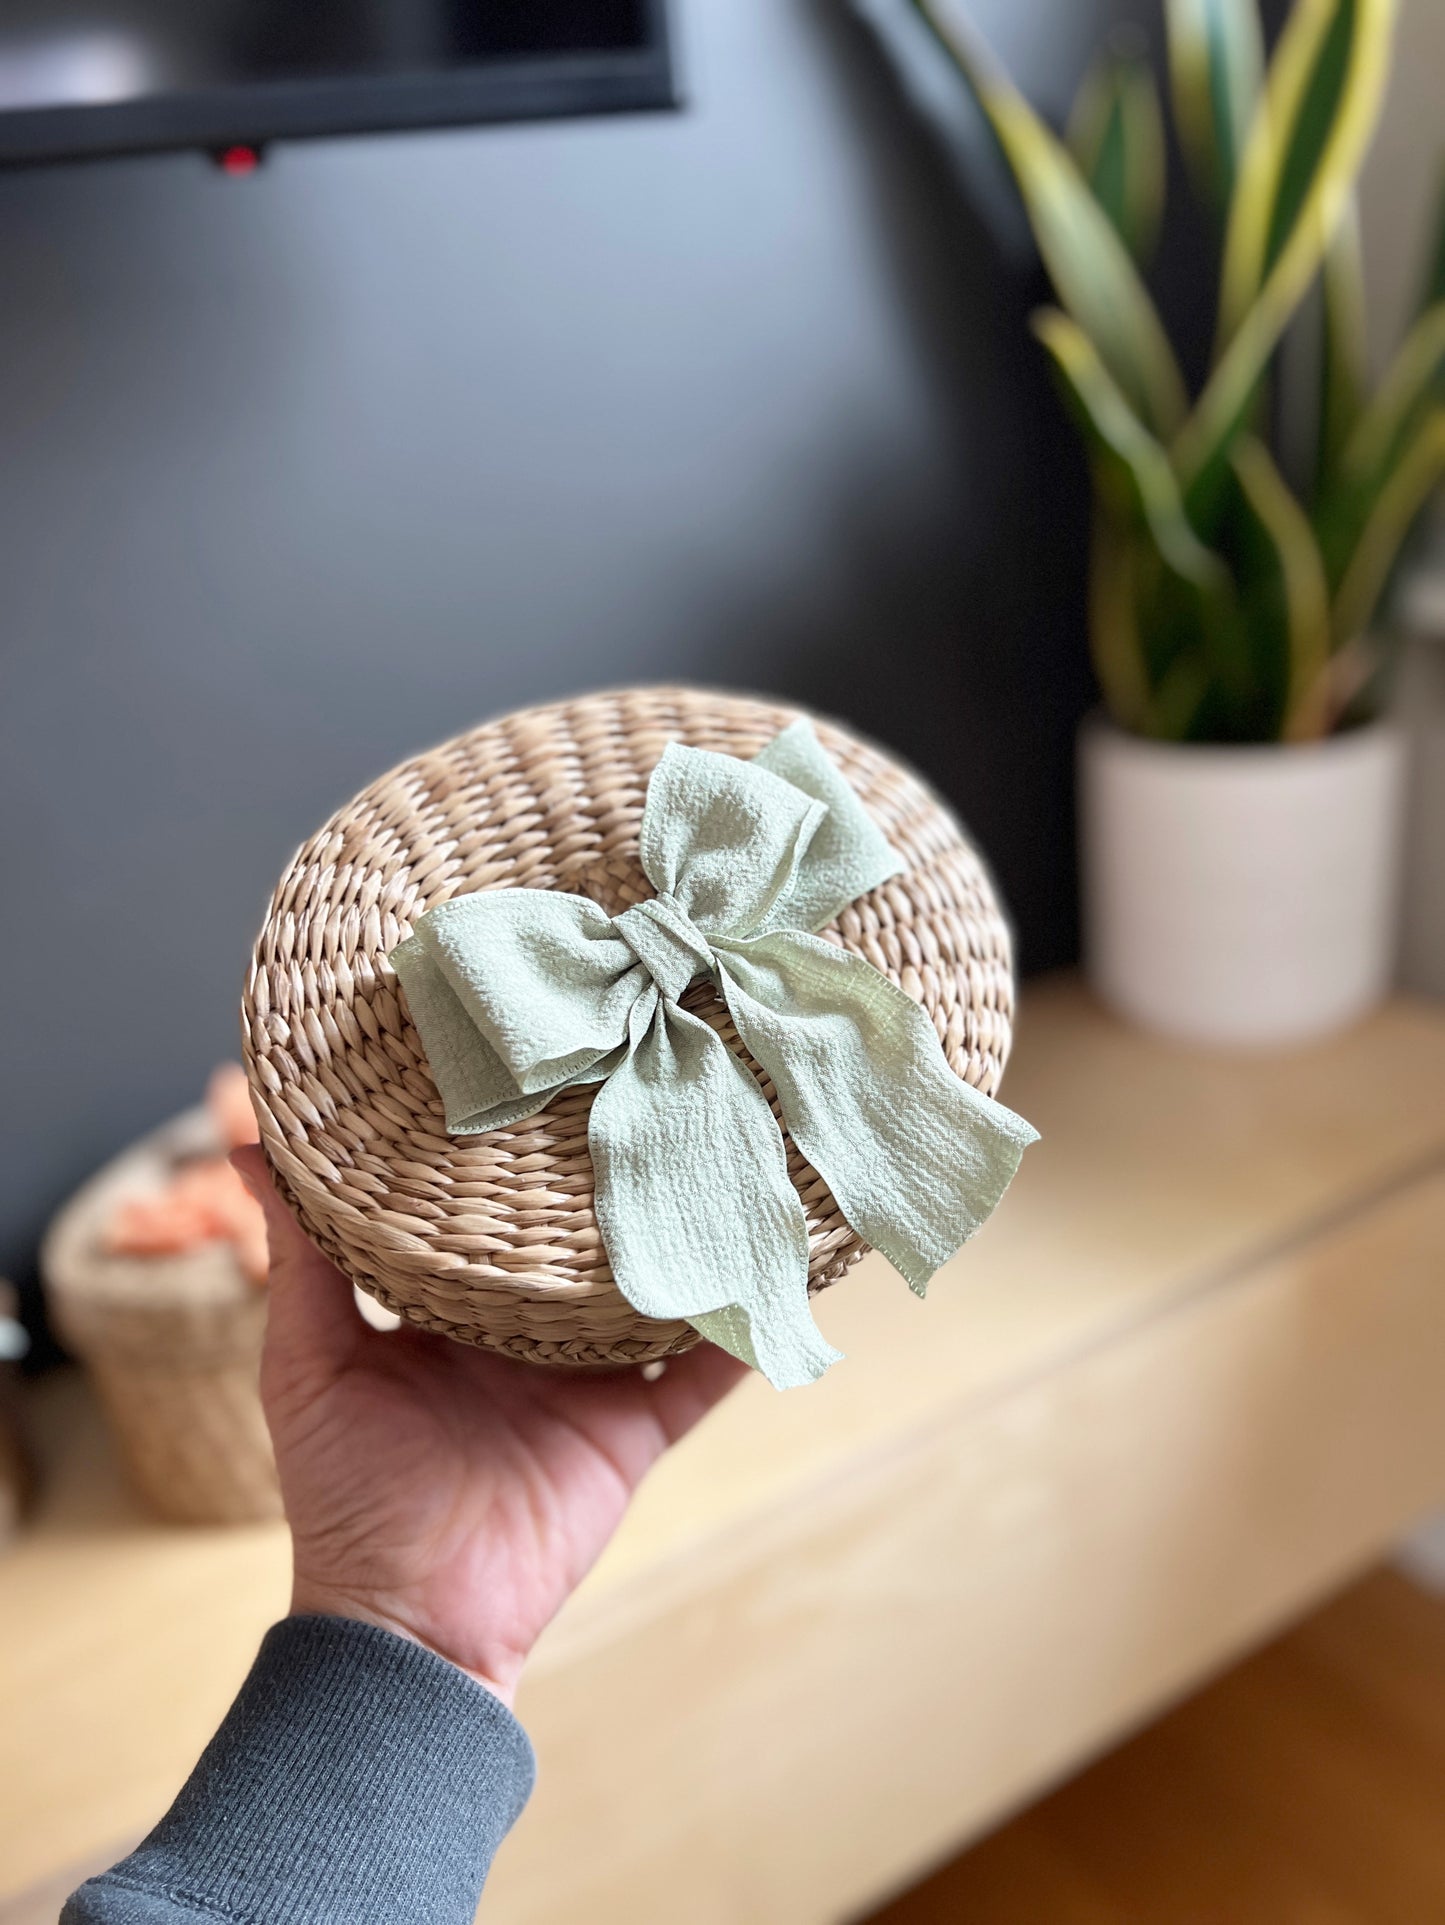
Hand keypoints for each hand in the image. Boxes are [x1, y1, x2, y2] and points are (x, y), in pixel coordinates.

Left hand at [233, 1147, 745, 1705]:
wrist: (408, 1622)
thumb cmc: (343, 1491)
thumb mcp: (307, 1360)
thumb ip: (297, 1259)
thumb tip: (244, 1140)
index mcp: (453, 1313)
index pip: (491, 1219)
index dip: (516, 1157)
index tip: (542, 1079)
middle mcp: (526, 1337)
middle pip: (582, 1248)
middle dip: (611, 1187)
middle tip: (652, 1093)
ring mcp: (586, 1383)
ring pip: (651, 1295)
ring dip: (689, 1243)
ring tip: (731, 1157)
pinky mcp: (632, 1433)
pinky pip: (701, 1376)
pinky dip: (743, 1333)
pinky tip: (783, 1270)